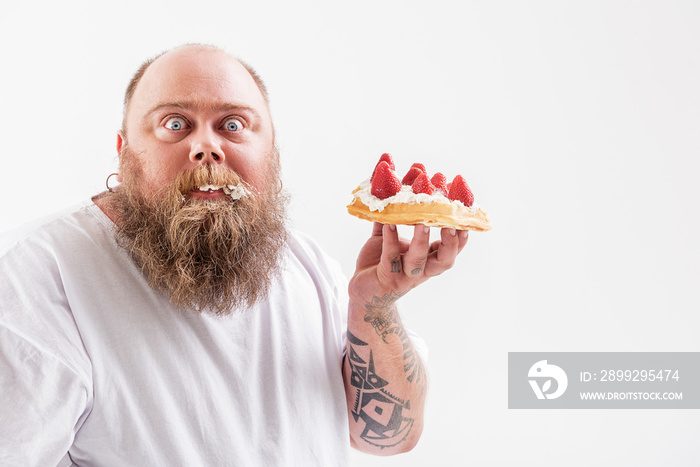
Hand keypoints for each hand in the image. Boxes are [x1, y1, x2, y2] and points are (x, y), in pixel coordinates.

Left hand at [349, 222, 468, 303]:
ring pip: (418, 261)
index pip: (450, 251)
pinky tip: (389, 224)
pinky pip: (390, 257)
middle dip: (451, 243)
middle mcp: (420, 271)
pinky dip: (391, 240)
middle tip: (452, 223)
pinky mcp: (386, 277)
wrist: (361, 291)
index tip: (466, 218)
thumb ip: (392, 217)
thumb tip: (394, 189)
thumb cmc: (378, 263)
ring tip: (422, 222)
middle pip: (444, 261)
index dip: (460, 238)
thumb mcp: (388, 238)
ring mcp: (404, 276)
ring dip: (421, 241)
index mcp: (427, 260)